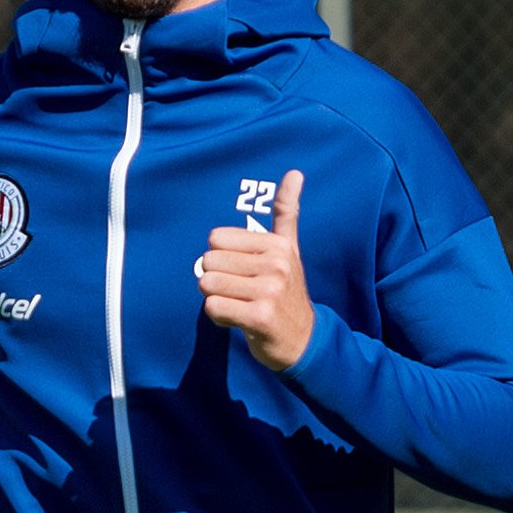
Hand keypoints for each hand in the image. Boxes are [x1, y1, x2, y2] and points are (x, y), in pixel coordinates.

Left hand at [194, 168, 315, 372]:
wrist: (304, 340)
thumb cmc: (287, 292)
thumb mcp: (289, 249)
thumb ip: (287, 212)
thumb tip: (295, 172)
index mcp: (277, 244)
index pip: (216, 239)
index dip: (221, 258)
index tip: (244, 273)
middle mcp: (276, 264)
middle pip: (209, 261)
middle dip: (217, 280)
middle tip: (242, 293)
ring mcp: (269, 290)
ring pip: (208, 284)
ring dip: (216, 299)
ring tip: (240, 306)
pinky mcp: (260, 317)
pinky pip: (213, 308)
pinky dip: (219, 317)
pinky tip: (239, 320)